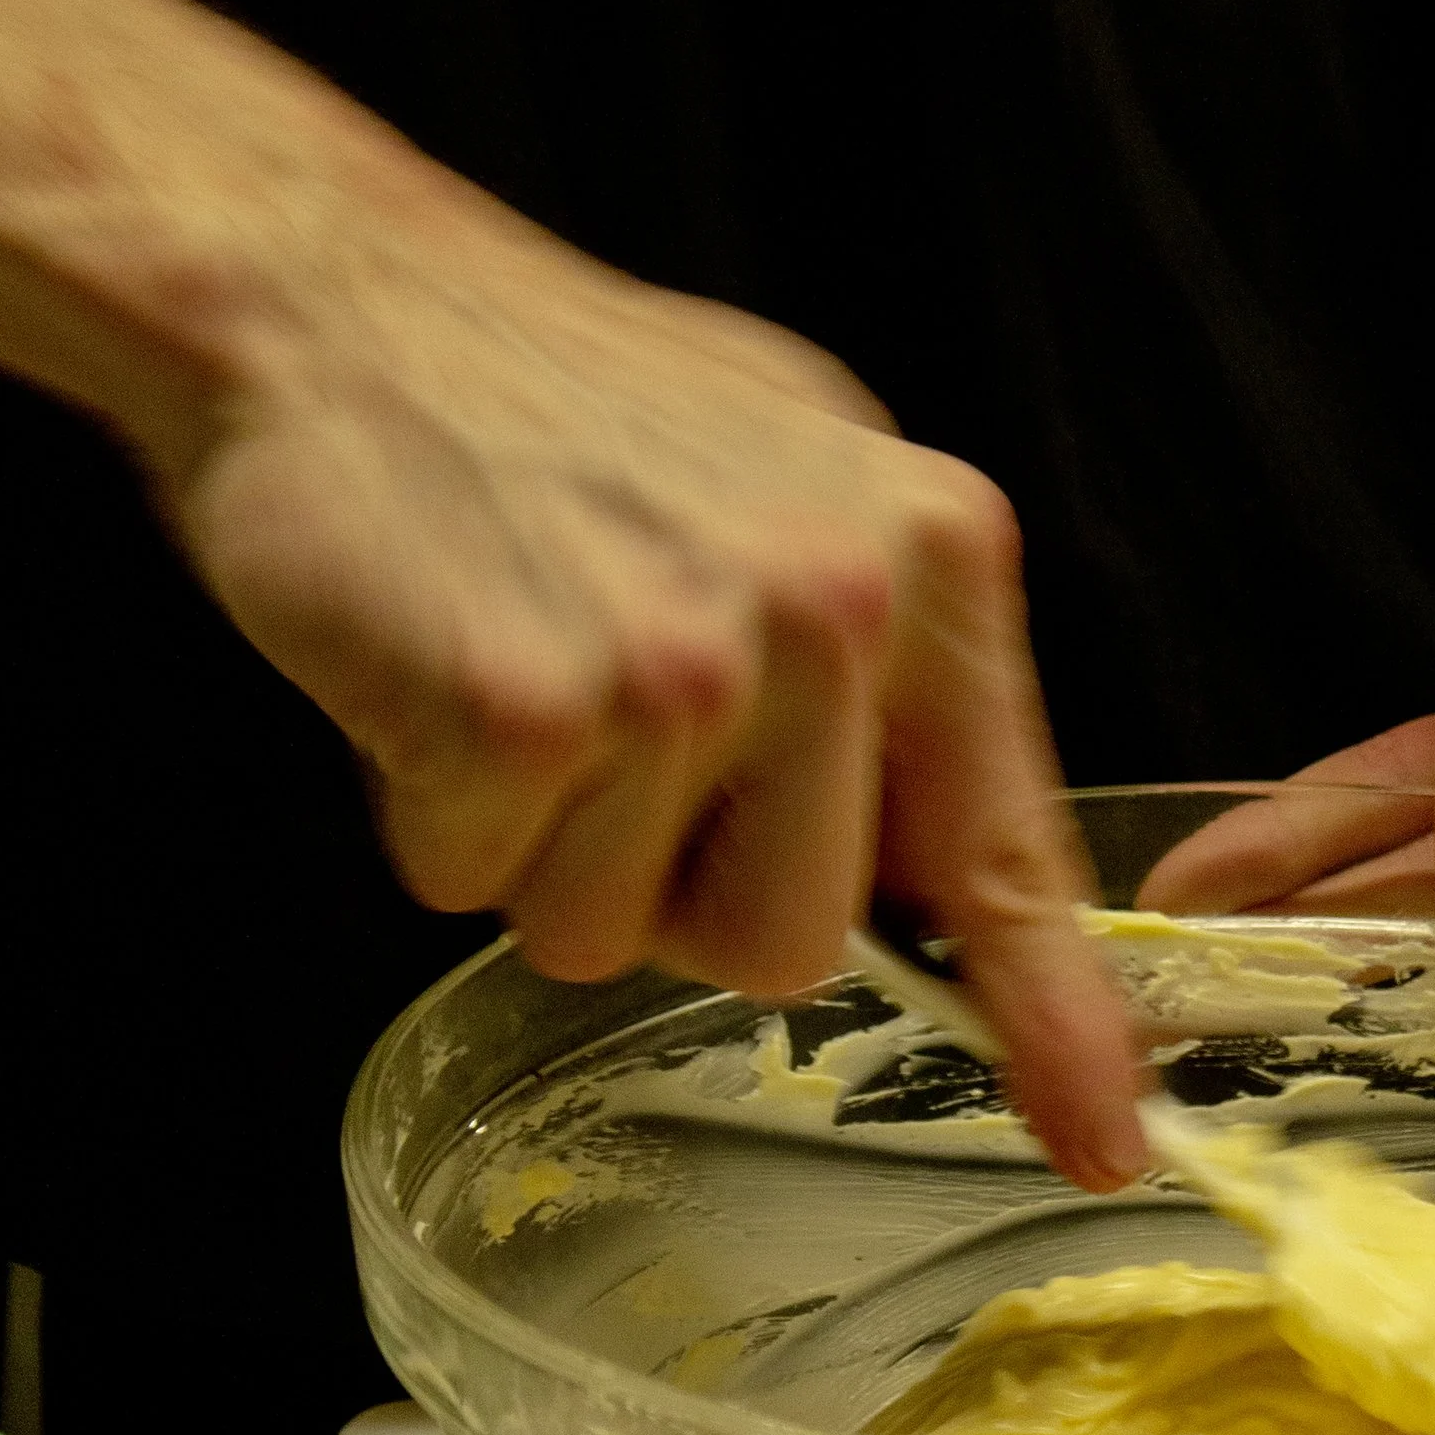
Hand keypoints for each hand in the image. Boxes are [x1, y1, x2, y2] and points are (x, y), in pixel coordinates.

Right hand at [179, 221, 1145, 1183]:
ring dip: (541, 852)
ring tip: (512, 672)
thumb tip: (940, 875)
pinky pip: (480, 888)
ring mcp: (688, 663)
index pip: (1003, 849)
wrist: (331, 298)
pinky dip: (429, 816)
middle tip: (606, 734)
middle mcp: (836, 610)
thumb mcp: (794, 493)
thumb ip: (884, 678)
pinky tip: (429, 673)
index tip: (1103, 1136)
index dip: (1052, 1018)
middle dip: (678, 888)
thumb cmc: (551, 406)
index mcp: (927, 560)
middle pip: (792, 944)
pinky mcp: (530, 712)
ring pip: (620, 937)